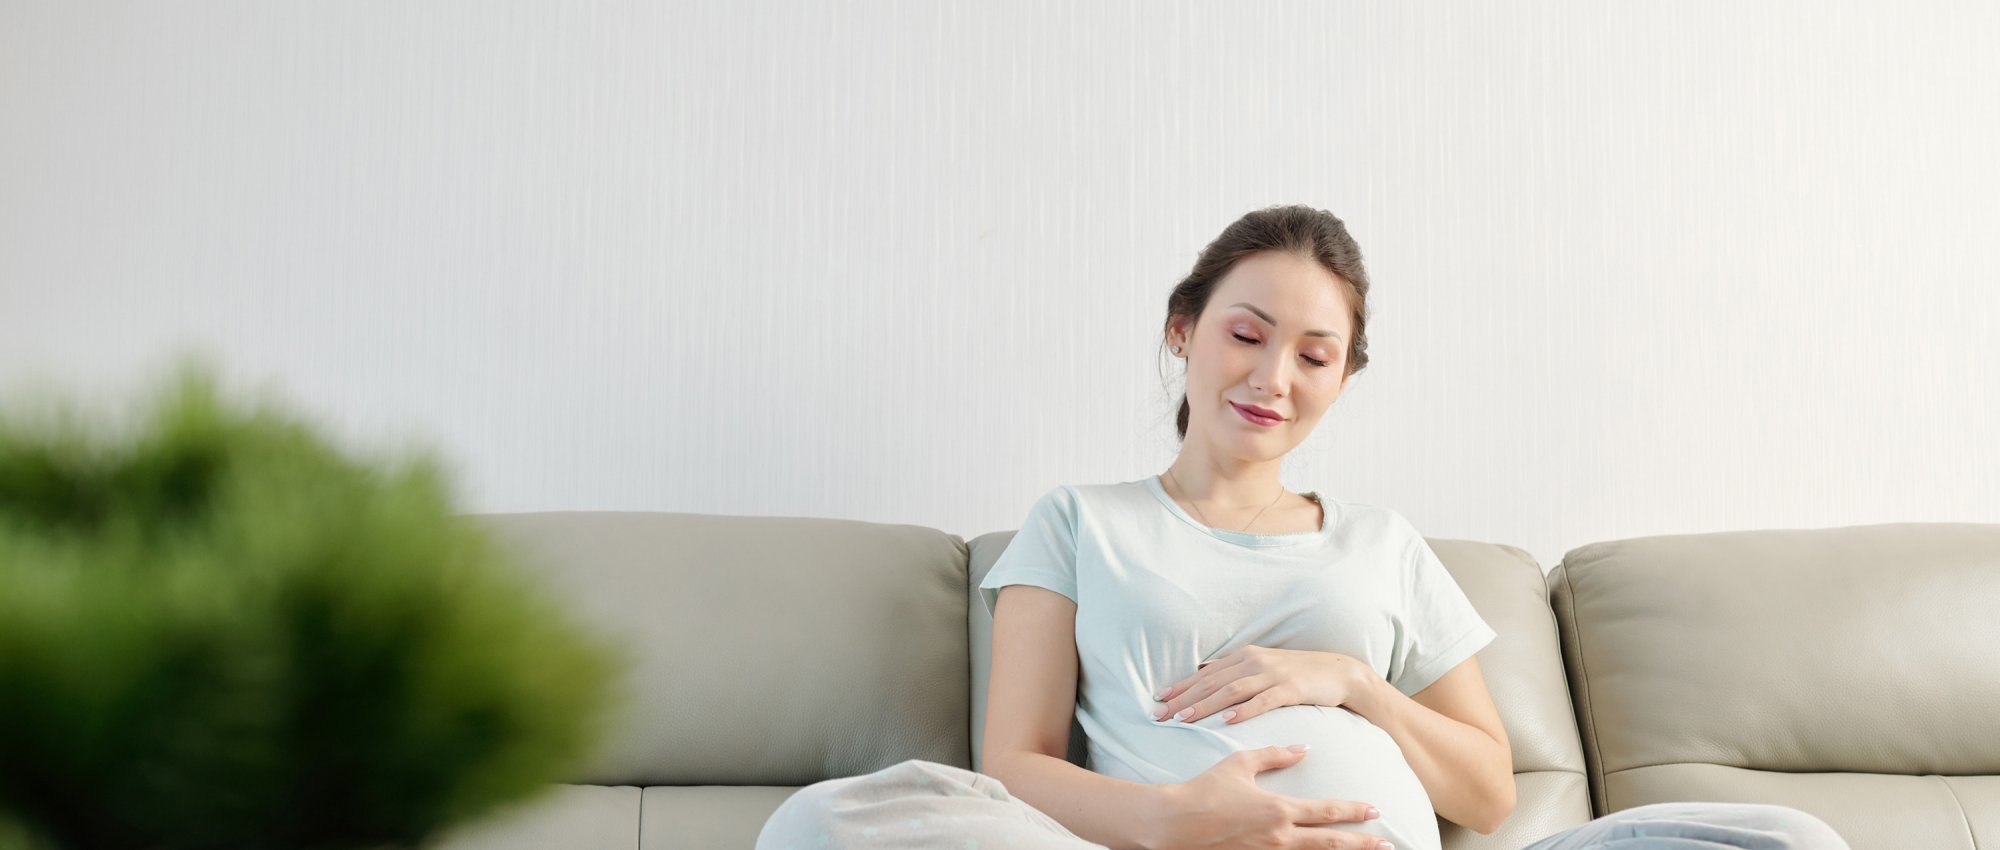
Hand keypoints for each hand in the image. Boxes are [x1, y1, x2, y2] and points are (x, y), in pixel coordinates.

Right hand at [1143, 745, 1385, 849]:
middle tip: (1386, 843)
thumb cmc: (1205, 790)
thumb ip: (1275, 755)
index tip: (1375, 809)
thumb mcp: (1240, 764)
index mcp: (1279, 809)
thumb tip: (1303, 748)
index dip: (1353, 810)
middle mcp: (1279, 836)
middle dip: (1361, 843)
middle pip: (1330, 842)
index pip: (1327, 811)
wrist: (1175, 823)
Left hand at [1152, 646, 1377, 724]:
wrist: (1339, 672)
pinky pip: (1263, 700)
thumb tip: (1204, 677)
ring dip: (1205, 705)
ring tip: (1184, 719)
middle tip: (1160, 715)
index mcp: (1243, 657)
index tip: (1157, 700)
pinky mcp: (1290, 688)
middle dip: (1183, 699)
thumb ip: (1235, 673)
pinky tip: (1228, 720)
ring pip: (1231, 690)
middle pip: (1212, 682)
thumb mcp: (1262, 668)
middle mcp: (1253, 662)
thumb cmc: (1297, 673)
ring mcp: (1272, 674)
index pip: (1205, 674)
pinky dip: (1244, 710)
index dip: (1180, 687)